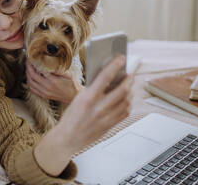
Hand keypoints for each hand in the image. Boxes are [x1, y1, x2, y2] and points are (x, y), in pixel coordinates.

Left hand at [25, 60, 81, 102]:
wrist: (74, 96)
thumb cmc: (72, 84)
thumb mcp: (68, 74)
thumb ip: (58, 69)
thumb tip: (49, 64)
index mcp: (53, 80)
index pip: (39, 70)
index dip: (33, 64)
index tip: (32, 59)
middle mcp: (47, 87)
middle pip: (32, 76)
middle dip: (28, 68)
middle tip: (28, 62)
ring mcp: (45, 92)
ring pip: (31, 83)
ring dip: (27, 76)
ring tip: (28, 69)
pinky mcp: (44, 96)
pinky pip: (33, 90)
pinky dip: (30, 83)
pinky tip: (31, 79)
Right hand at [34, 55, 132, 175]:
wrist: (67, 139)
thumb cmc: (70, 118)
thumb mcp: (78, 99)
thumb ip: (92, 89)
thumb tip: (107, 78)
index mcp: (88, 98)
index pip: (105, 76)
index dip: (115, 65)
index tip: (121, 58)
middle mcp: (98, 107)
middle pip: (122, 90)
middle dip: (128, 80)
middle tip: (130, 74)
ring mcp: (106, 118)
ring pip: (126, 101)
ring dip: (130, 91)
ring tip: (129, 86)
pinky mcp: (110, 126)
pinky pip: (125, 112)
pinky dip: (128, 104)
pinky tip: (127, 100)